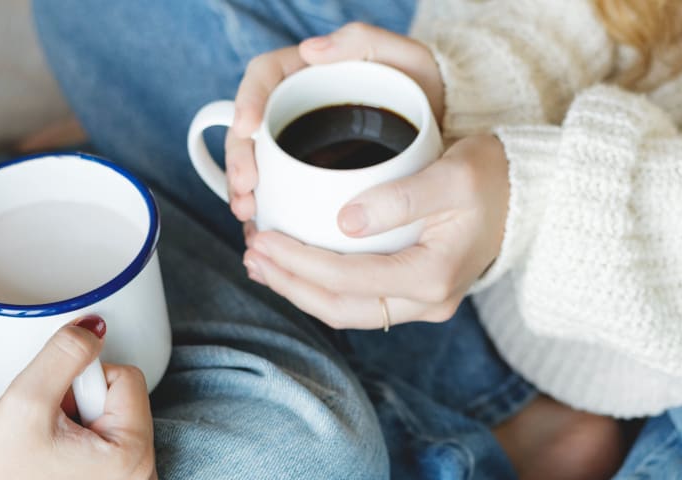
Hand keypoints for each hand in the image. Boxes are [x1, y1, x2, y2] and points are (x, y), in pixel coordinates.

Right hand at [0, 317, 158, 479]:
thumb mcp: (27, 396)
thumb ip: (67, 351)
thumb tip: (97, 326)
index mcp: (133, 459)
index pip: (127, 380)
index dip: (81, 384)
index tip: (53, 410)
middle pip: (129, 411)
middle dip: (87, 411)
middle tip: (48, 435)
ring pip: (124, 438)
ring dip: (91, 437)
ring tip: (52, 457)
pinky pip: (121, 472)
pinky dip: (95, 466)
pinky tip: (61, 478)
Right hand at [226, 22, 444, 221]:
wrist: (442, 141)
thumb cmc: (424, 96)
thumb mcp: (406, 60)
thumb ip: (365, 42)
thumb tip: (311, 51)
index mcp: (308, 75)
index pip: (265, 76)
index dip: (248, 98)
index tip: (246, 126)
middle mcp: (295, 112)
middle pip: (250, 130)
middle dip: (239, 160)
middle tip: (246, 188)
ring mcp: (296, 149)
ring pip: (256, 168)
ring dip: (244, 194)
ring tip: (250, 215)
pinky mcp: (303, 182)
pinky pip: (274, 197)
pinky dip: (265, 217)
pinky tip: (264, 234)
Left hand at [242, 134, 510, 327]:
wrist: (531, 195)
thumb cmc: (494, 177)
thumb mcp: (453, 174)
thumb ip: (401, 198)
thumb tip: (344, 221)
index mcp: (433, 277)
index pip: (348, 278)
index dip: (299, 263)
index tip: (263, 239)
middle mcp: (427, 302)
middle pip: (340, 307)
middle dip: (289, 283)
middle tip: (252, 254)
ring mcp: (422, 305)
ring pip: (346, 311)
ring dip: (300, 290)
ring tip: (261, 264)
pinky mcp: (415, 296)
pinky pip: (358, 302)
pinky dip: (321, 288)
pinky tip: (294, 268)